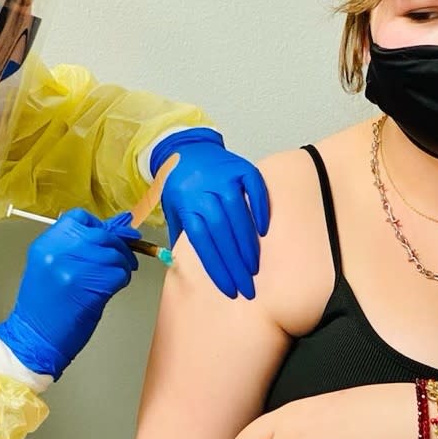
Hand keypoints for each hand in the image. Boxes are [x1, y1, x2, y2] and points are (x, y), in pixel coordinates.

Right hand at [0, 209, 139, 378]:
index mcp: (46, 243)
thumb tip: (113, 229)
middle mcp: (58, 252)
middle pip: (102, 234)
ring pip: (115, 255)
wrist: (33, 337)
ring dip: (122, 265)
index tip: (108, 235)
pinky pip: (119, 274)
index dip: (99, 225)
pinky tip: (112, 289)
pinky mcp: (91, 287)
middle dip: (120, 245)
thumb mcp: (51, 266)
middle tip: (125, 257)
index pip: (79, 217)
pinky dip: (122, 281)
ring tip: (115, 277)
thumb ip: (76, 246)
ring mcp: (75, 269)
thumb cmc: (43, 306)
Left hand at [151, 128, 269, 299]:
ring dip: (247, 243)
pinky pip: (254, 188)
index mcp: (184, 203)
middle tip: (247, 287)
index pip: (202, 242)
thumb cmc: (180, 185)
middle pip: (221, 231)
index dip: (216, 268)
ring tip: (254, 267)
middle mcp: (203, 189)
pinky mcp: (241, 166)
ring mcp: (223, 176)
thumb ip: (181, 237)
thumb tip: (183, 269)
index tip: (229, 289)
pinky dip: (261, 208)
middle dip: (235, 264)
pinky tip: (264, 231)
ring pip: (238, 213)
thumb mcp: (173, 210)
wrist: (186, 149)